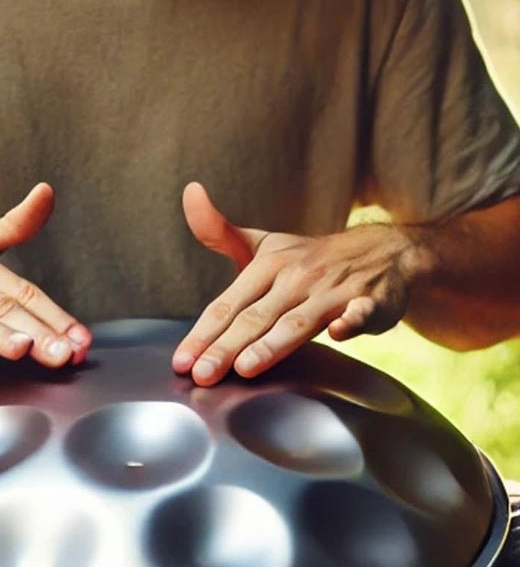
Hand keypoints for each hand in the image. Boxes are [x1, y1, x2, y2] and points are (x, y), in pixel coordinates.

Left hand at [172, 182, 424, 385]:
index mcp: (268, 265)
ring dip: (272, 343)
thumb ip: (220, 232)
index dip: (203, 333)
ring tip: (246, 367)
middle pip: (255, 317)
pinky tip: (338, 333)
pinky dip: (351, 321)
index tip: (182, 361)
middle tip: (202, 375)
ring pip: (298, 322)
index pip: (228, 304)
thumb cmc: (309, 259)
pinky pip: (361, 313)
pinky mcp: (371, 301)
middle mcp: (298, 277)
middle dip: (226, 347)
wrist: (383, 251)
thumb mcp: (264, 245)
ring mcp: (334, 290)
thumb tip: (189, 192)